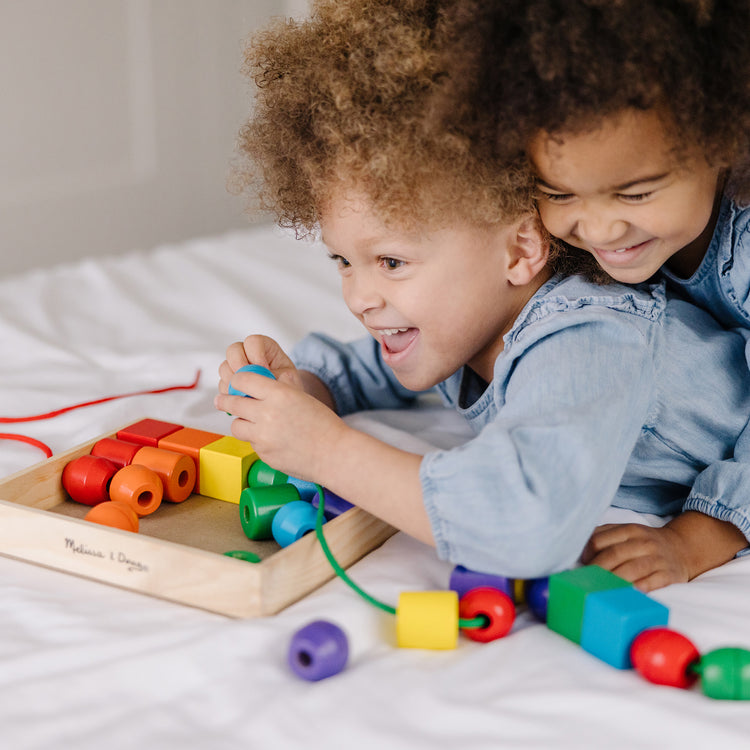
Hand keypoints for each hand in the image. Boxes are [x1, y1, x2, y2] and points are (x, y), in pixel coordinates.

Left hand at [214, 374, 346, 481]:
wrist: (335, 454)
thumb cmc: (323, 425)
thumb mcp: (302, 397)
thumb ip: (279, 390)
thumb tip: (257, 382)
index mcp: (279, 394)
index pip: (243, 379)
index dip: (238, 380)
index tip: (236, 383)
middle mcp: (266, 414)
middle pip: (233, 402)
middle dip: (226, 400)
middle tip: (221, 400)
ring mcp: (263, 437)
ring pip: (236, 425)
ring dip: (241, 422)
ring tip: (250, 422)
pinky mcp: (263, 454)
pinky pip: (251, 443)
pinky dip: (257, 440)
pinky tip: (273, 440)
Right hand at [218, 335, 302, 394]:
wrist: (284, 397)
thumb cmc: (288, 383)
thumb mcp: (288, 377)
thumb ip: (277, 376)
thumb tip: (266, 379)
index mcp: (264, 347)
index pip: (253, 341)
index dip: (256, 354)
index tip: (264, 368)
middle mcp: (247, 353)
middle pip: (233, 350)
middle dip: (239, 365)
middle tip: (250, 380)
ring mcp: (235, 367)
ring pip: (224, 367)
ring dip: (234, 381)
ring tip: (248, 392)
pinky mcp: (229, 382)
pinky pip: (222, 384)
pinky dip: (230, 393)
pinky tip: (243, 399)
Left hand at [581, 523, 689, 591]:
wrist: (681, 548)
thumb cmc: (644, 543)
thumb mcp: (626, 532)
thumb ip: (604, 536)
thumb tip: (581, 552)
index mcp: (629, 530)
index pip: (600, 540)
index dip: (587, 553)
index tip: (582, 564)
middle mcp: (643, 542)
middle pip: (614, 554)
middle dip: (597, 569)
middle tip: (586, 581)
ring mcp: (657, 559)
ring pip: (631, 569)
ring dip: (613, 580)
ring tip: (601, 590)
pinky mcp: (669, 575)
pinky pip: (651, 583)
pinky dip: (637, 589)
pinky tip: (625, 594)